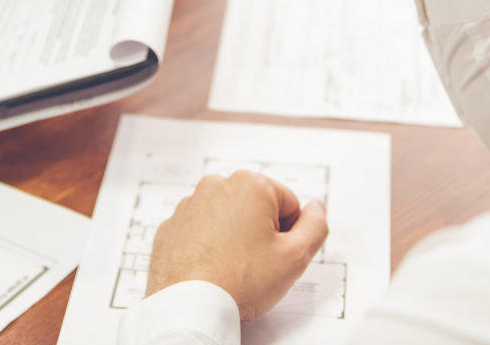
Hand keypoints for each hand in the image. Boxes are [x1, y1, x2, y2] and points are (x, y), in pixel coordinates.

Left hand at [146, 170, 328, 320]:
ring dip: (235, 237)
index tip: (274, 252)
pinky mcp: (173, 225)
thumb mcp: (295, 257)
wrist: (190, 306)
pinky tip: (213, 267)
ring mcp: (190, 204)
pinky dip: (209, 245)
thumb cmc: (238, 281)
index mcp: (249, 184)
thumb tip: (316, 209)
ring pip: (228, 218)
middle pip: (257, 208)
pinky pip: (202, 230)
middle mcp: (216, 186)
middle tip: (256, 263)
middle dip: (261, 233)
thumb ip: (316, 226)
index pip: (288, 204)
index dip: (288, 234)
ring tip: (233, 267)